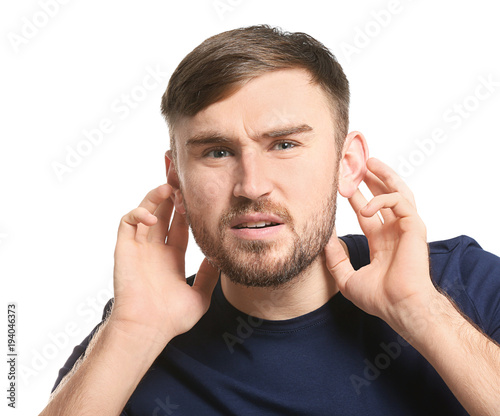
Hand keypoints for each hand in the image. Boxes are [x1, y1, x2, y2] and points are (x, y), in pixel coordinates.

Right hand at [109, 184, 218, 345]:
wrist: (148, 328)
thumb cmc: (172, 318)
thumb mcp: (200, 295)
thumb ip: (209, 275)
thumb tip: (219, 256)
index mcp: (171, 257)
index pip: (179, 225)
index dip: (187, 209)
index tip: (196, 195)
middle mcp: (154, 249)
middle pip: (163, 213)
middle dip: (172, 194)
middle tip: (181, 178)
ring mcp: (139, 247)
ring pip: (146, 212)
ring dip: (156, 197)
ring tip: (170, 187)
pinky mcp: (125, 248)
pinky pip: (128, 222)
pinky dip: (139, 214)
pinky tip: (154, 218)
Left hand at [325, 158, 436, 325]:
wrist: (398, 306)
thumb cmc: (379, 298)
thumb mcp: (346, 278)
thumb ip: (335, 259)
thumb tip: (324, 240)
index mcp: (381, 241)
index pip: (368, 212)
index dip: (357, 197)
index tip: (343, 184)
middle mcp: (394, 232)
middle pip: (384, 197)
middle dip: (371, 180)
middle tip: (356, 165)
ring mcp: (405, 228)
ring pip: (398, 192)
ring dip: (384, 176)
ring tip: (370, 162)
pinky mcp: (415, 227)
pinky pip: (401, 202)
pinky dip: (384, 199)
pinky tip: (365, 206)